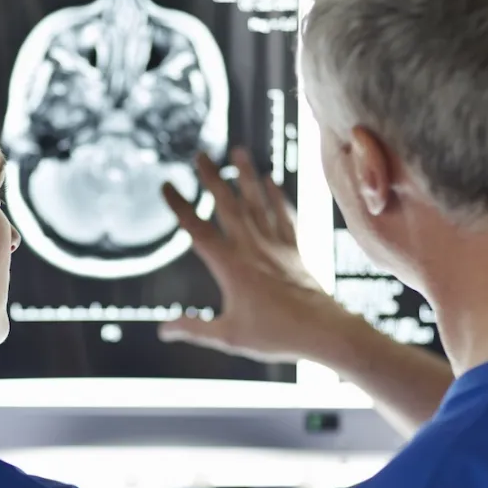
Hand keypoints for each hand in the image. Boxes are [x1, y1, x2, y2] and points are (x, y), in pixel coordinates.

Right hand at [159, 148, 357, 362]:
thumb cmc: (276, 336)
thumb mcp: (228, 336)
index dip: (180, 206)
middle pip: (228, 206)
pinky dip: (276, 197)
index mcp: (231, 267)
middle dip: (212, 178)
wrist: (324, 331)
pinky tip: (271, 181)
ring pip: (258, 203)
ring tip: (238, 151)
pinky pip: (283, 216)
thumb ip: (194, 329)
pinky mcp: (293, 250)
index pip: (198, 231)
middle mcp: (252, 249)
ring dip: (246, 176)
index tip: (167, 184)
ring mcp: (275, 246)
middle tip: (201, 154)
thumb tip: (163, 330)